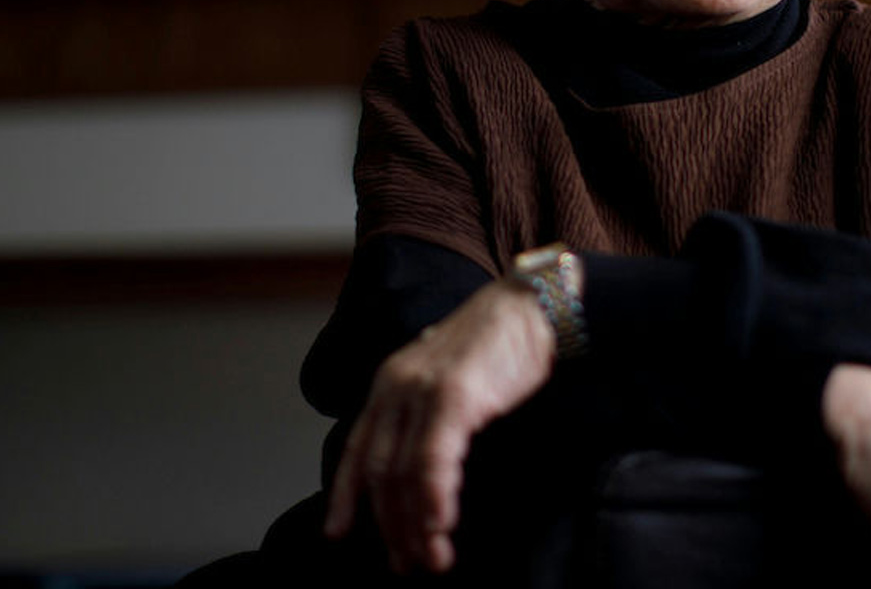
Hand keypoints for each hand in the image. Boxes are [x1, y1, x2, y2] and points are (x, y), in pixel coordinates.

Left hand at [324, 279, 555, 573]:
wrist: (533, 307)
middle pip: (379, 471)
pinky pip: (432, 459)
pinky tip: (441, 525)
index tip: (336, 535)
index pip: (356, 449)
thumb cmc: (500, 347)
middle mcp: (396, 387)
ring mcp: (421, 390)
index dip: (344, 495)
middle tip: (407, 565)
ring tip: (432, 559)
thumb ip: (428, 415)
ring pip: (403, 472)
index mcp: (390, 384)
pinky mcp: (452, 395)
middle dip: (390, 525)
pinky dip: (433, 498)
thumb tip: (422, 465)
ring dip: (416, 525)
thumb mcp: (448, 380)